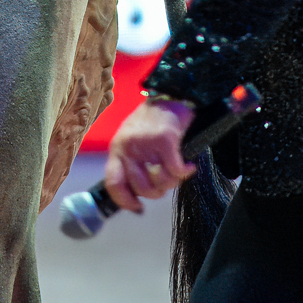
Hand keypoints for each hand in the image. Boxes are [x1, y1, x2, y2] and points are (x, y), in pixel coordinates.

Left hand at [101, 98, 195, 213]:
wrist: (172, 94)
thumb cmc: (156, 120)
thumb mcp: (135, 141)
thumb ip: (133, 162)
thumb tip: (139, 192)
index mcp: (117, 149)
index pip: (113, 183)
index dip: (124, 200)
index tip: (137, 208)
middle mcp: (127, 148)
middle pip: (139, 187)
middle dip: (156, 193)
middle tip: (166, 185)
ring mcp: (145, 145)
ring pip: (158, 182)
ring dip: (172, 183)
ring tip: (177, 172)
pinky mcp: (165, 141)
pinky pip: (175, 170)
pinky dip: (185, 172)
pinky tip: (189, 167)